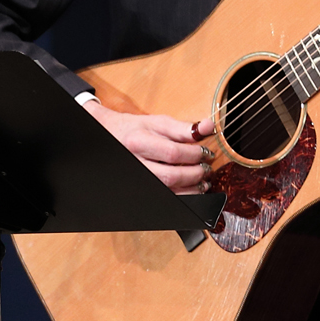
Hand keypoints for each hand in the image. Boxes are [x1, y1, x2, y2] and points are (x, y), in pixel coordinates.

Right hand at [84, 99, 213, 194]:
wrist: (110, 137)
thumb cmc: (135, 129)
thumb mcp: (157, 122)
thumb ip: (184, 127)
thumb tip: (209, 127)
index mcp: (138, 143)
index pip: (173, 153)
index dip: (195, 154)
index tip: (206, 152)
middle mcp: (135, 164)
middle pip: (170, 176)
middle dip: (195, 174)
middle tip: (206, 167)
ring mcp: (137, 178)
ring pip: (168, 192)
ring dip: (192, 189)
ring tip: (203, 180)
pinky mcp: (142, 188)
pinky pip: (166, 198)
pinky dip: (183, 196)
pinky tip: (192, 190)